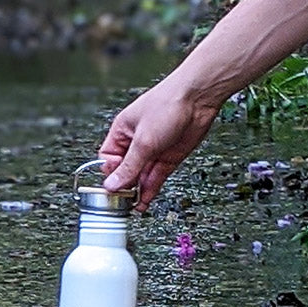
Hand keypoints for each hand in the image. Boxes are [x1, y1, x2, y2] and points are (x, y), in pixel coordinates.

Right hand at [98, 78, 219, 210]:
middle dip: (124, 185)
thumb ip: (129, 167)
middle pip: (125, 170)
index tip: (113, 186)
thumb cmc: (168, 104)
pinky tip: (144, 201)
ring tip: (133, 206)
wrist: (198, 98)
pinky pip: (154, 178)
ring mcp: (153, 151)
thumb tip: (112, 184)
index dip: (110, 173)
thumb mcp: (143, 141)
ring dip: (137, 192)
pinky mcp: (168, 158)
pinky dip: (149, 190)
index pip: (108, 159)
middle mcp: (136, 142)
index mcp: (122, 131)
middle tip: (123, 201)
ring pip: (140, 177)